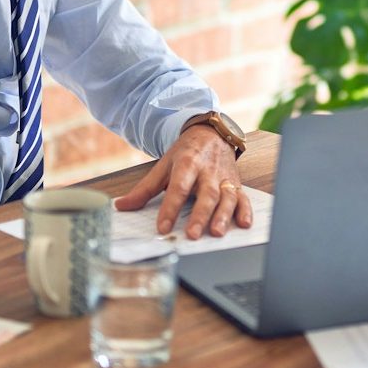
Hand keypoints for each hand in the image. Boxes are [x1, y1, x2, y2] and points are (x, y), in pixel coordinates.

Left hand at [113, 125, 252, 239]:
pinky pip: (243, 197)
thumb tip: (121, 206)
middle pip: (206, 194)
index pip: (178, 187)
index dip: (170, 208)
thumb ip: (145, 189)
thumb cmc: (187, 153)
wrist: (212, 134)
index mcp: (187, 164)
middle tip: (192, 234)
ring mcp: (224, 178)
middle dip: (200, 215)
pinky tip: (244, 224)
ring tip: (216, 232)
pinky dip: (245, 211)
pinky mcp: (236, 183)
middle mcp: (208, 171)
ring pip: (227, 197)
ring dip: (223, 215)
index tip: (163, 227)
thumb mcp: (164, 166)